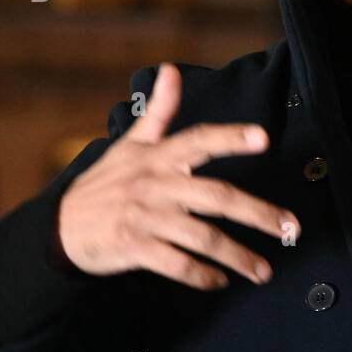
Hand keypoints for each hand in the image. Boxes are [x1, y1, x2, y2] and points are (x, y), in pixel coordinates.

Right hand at [57, 63, 299, 288]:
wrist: (60, 227)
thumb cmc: (105, 184)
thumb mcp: (129, 144)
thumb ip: (159, 111)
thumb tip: (171, 70)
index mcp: (157, 157)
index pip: (198, 140)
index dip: (230, 137)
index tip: (263, 138)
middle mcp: (155, 184)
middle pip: (216, 197)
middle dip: (258, 213)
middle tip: (291, 228)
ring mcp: (145, 217)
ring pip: (203, 237)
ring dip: (238, 256)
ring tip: (264, 271)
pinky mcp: (134, 247)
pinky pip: (177, 264)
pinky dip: (202, 275)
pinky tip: (220, 281)